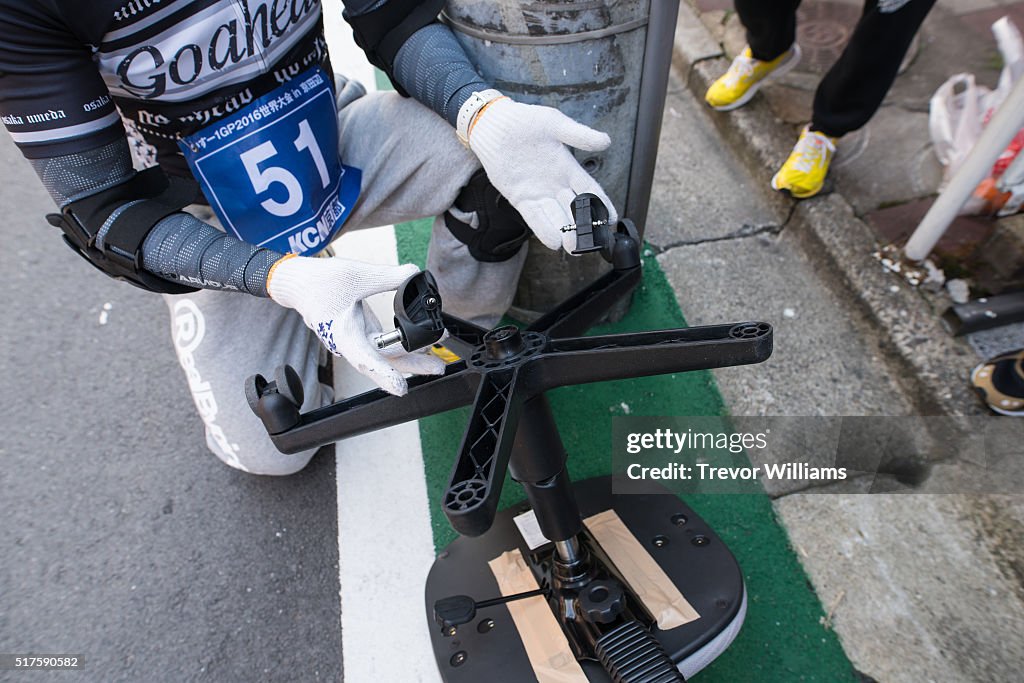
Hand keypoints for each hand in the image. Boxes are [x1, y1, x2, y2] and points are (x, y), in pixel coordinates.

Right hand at [266, 256, 444, 395]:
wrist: (301, 283)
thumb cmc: (320, 282)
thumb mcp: (358, 274)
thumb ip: (389, 276)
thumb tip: (414, 274)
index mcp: (344, 334)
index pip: (366, 358)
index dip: (384, 374)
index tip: (400, 387)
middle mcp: (351, 343)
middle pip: (385, 360)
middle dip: (413, 364)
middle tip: (438, 367)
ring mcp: (357, 341)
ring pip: (387, 355)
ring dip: (412, 357)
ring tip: (436, 358)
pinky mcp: (362, 335)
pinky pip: (385, 347)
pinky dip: (403, 346)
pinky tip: (420, 345)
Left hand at [466, 96, 616, 252]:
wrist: (494, 126)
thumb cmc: (525, 120)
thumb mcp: (555, 124)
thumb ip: (580, 135)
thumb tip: (606, 141)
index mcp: (569, 168)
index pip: (591, 191)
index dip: (603, 206)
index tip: (612, 220)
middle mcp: (556, 185)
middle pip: (576, 211)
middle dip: (584, 227)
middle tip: (591, 241)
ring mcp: (539, 194)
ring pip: (556, 218)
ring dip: (565, 233)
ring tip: (574, 247)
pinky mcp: (521, 199)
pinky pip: (534, 218)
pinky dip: (544, 229)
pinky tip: (554, 241)